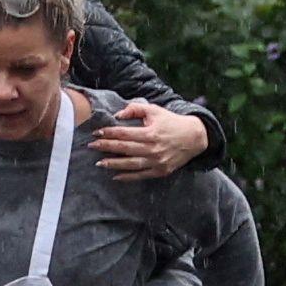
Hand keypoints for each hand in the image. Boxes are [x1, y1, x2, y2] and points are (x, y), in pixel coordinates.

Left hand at [89, 101, 209, 179]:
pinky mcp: (161, 171)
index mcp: (151, 133)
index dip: (109, 133)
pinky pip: (141, 175)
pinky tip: (115, 176)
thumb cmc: (172, 122)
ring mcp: (157, 162)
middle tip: (91, 146)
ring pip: (131, 164)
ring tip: (99, 163)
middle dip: (106, 147)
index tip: (96, 132)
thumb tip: (118, 115)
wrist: (194, 137)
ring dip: (113, 164)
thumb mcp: (155, 111)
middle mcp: (153, 149)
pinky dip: (127, 177)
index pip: (124, 133)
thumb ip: (136, 109)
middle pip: (125, 149)